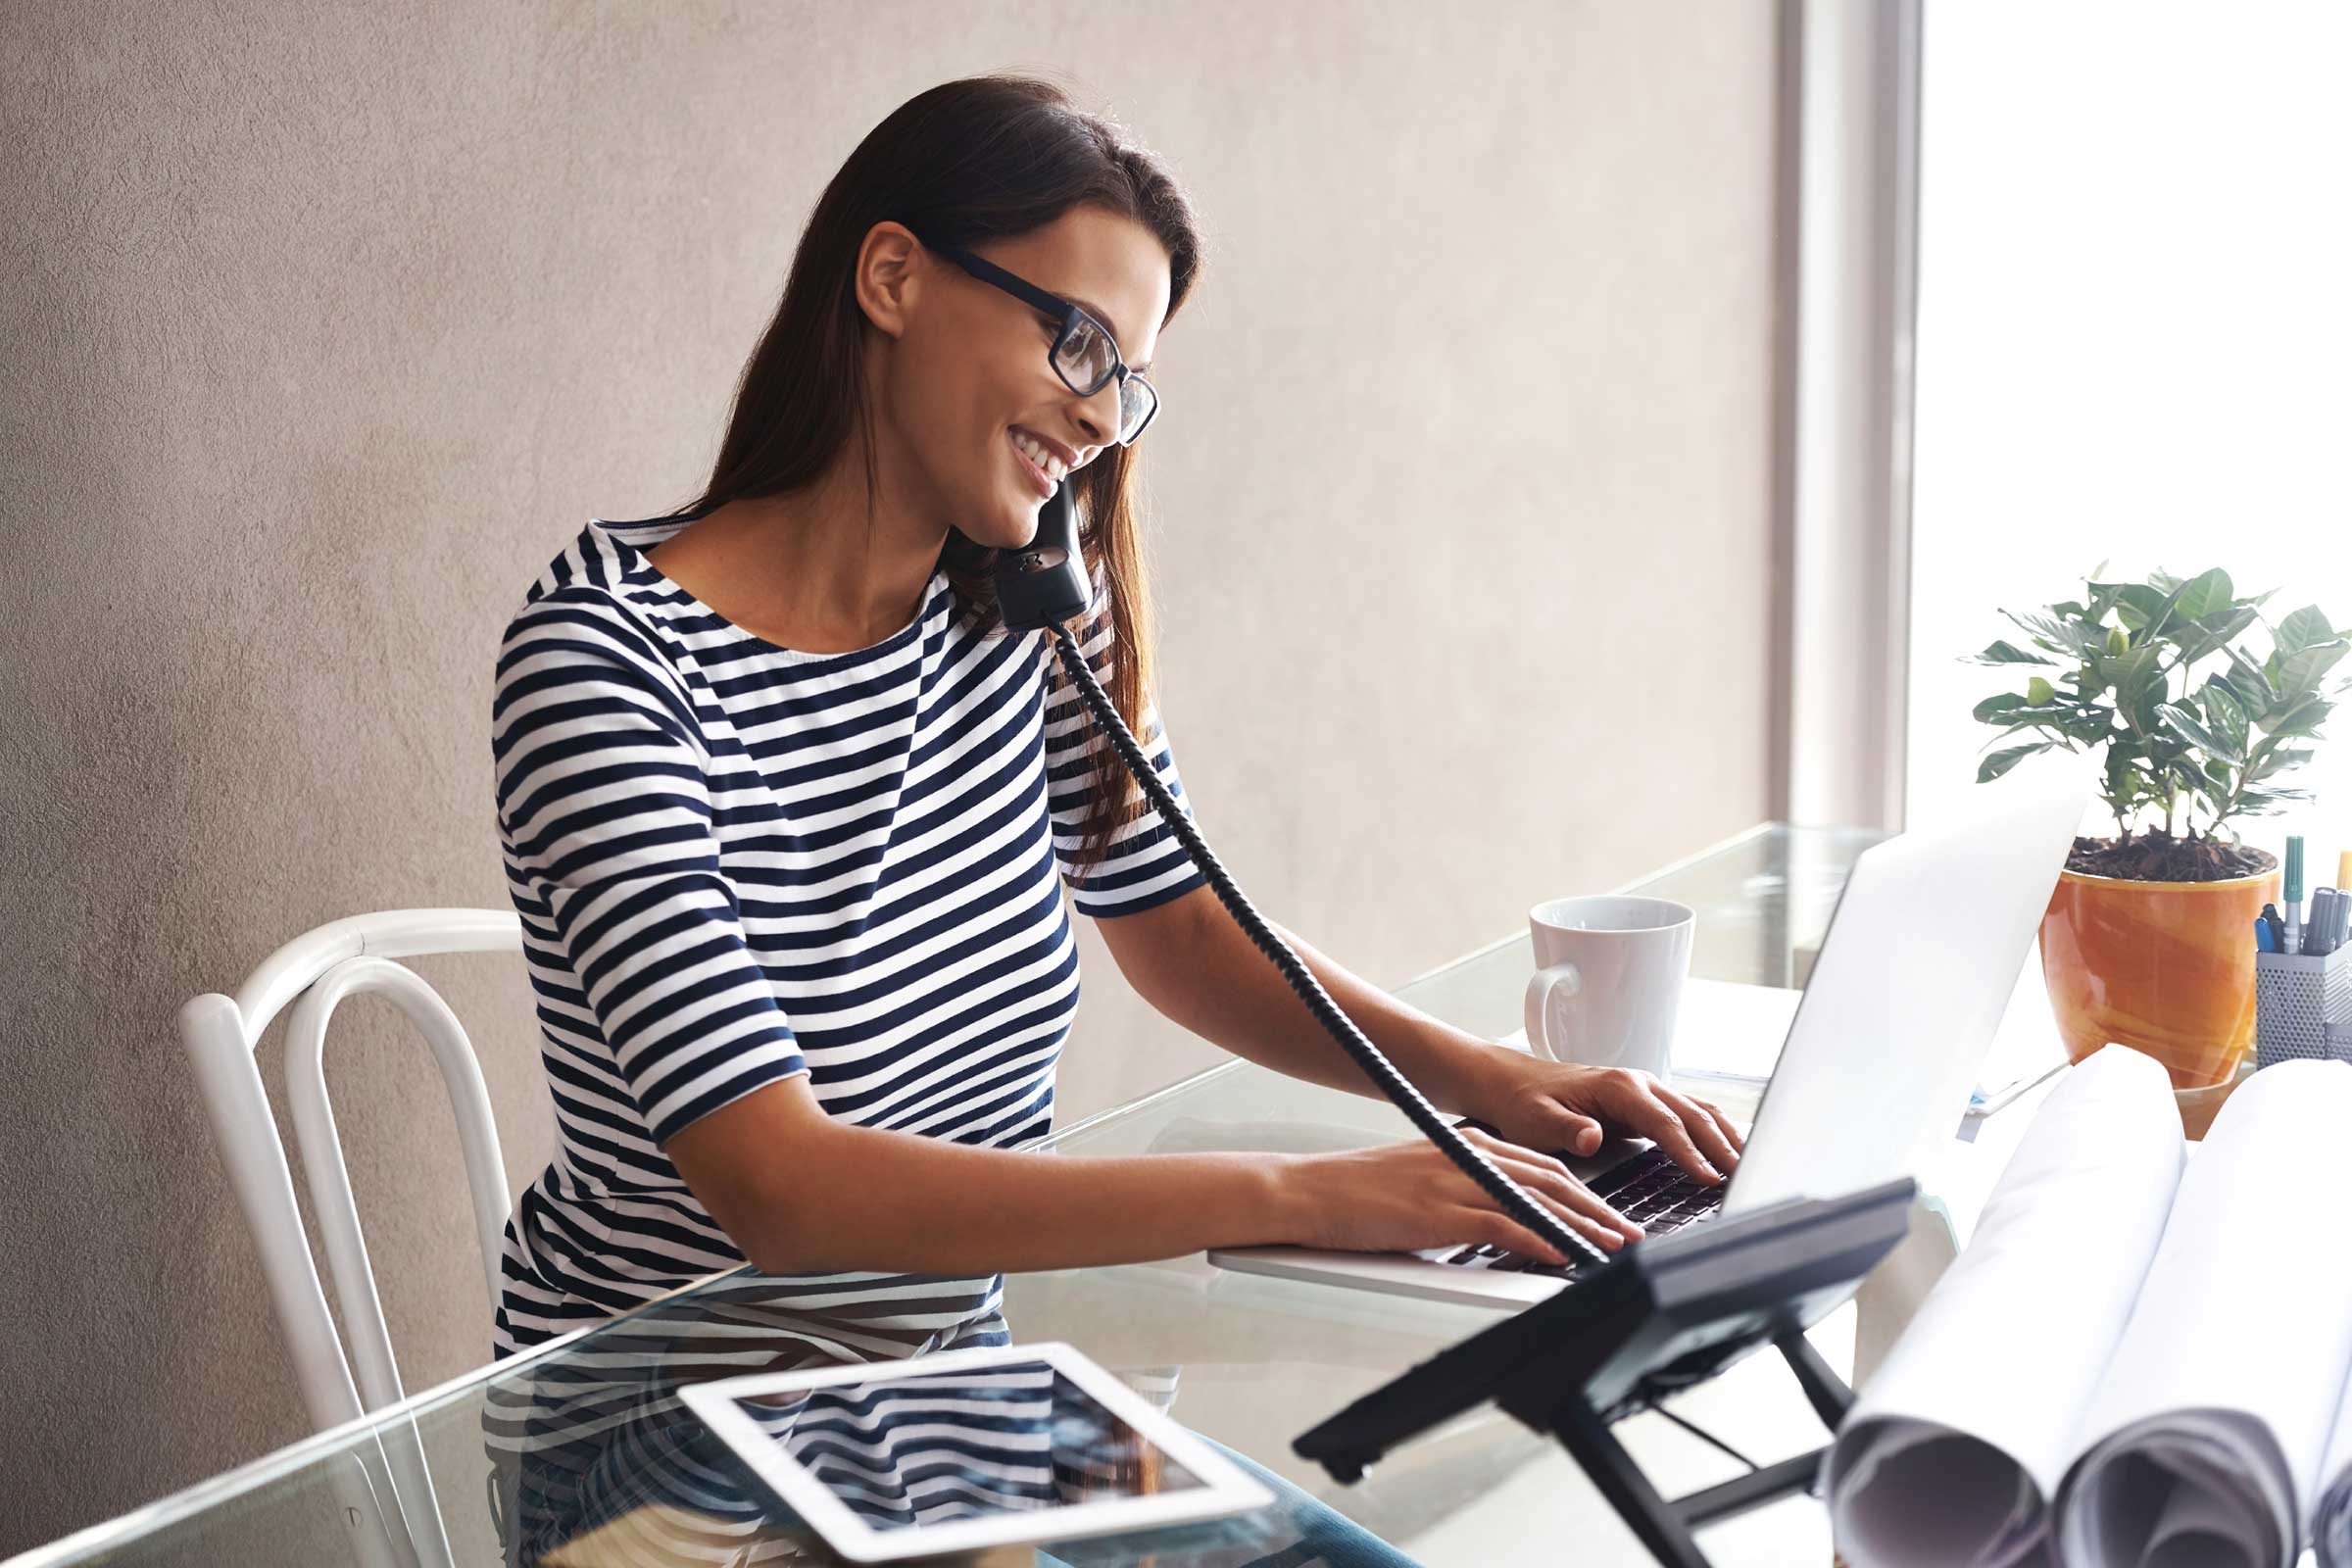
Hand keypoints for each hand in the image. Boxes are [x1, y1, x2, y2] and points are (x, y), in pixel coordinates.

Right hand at [1274, 1127, 1645, 1265]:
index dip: (1582, 1190)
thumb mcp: (1420, 1175)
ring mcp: (1455, 1182)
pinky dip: (1539, 1239)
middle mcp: (1468, 1157)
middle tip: (1629, 1232)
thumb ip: (1462, 1187)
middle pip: (1551, 1180)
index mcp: (1467, 1145)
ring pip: (1537, 1201)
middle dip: (1597, 1208)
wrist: (1310, 1190)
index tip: (1609, 1211)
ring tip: (1613, 1247)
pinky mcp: (1439, 1211)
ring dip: (1582, 1226)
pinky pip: (1503, 1225)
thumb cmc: (1358, 1189)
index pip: (1540, 1165)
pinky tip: (1562, 1255)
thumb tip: (1496, 1215)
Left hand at [1468, 1052, 1745, 1185]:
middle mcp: (1638, 1084)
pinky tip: (1727, 1149)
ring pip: (1697, 1111)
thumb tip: (1592, 1137)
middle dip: (1720, 1145)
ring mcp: (1644, 1092)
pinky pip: (1687, 1115)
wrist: (1512, 1083)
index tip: (1707, 1176)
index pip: (1664, 1121)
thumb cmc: (1523, 1101)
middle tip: (1743, 1177)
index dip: (1689, 1151)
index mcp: (1618, 1087)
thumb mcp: (1536, 1119)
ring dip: (1724, 1136)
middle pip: (1691, 1114)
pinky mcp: (1644, 1104)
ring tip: (1747, 1165)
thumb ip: (1566, 1128)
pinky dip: (1712, 1130)